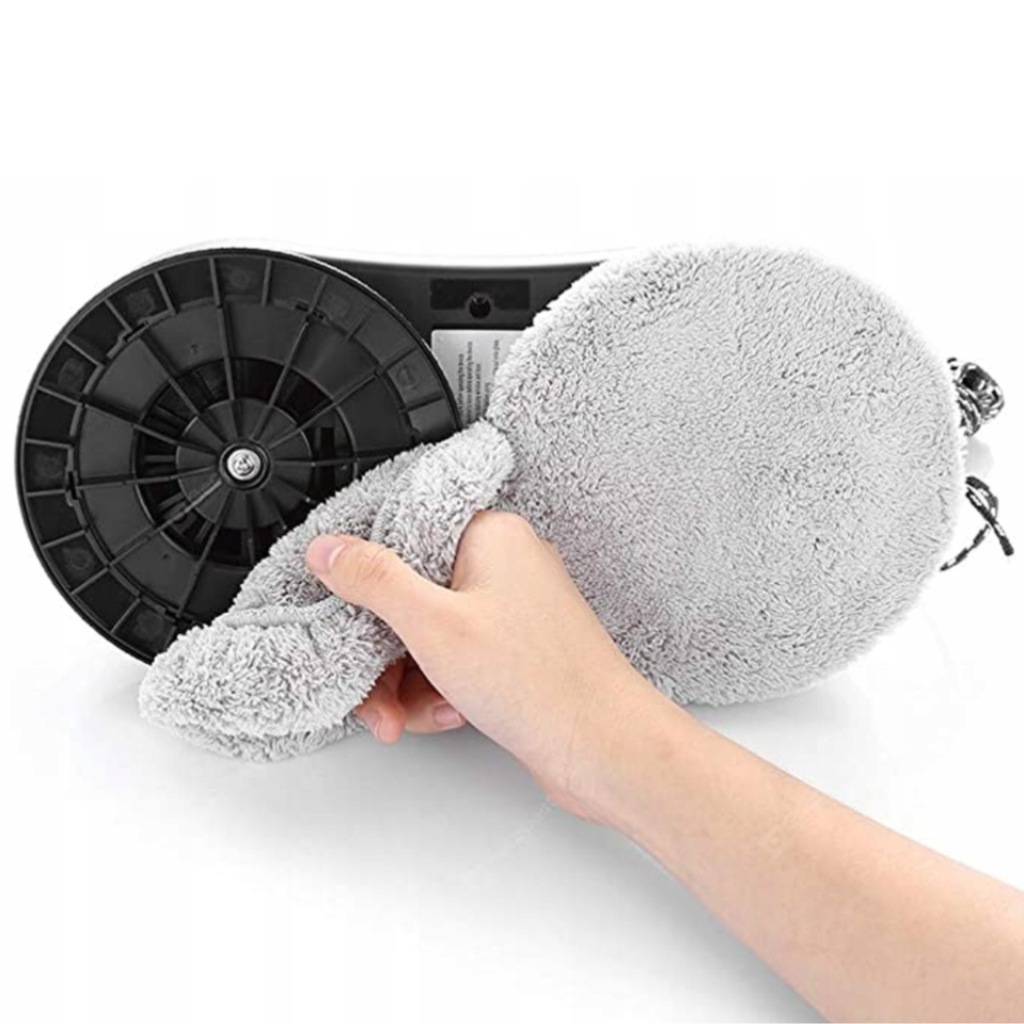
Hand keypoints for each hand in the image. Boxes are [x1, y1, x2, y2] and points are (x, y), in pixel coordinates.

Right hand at [306, 511, 652, 816]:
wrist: (606, 748)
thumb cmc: (541, 681)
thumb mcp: (434, 625)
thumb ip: (374, 580)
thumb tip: (328, 549)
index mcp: (490, 535)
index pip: (403, 536)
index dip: (365, 578)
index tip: (342, 610)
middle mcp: (503, 565)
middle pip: (411, 596)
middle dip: (383, 654)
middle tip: (371, 691)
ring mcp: (511, 610)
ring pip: (429, 636)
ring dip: (408, 681)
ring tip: (407, 715)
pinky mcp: (514, 652)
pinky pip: (455, 661)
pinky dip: (439, 690)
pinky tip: (446, 716)